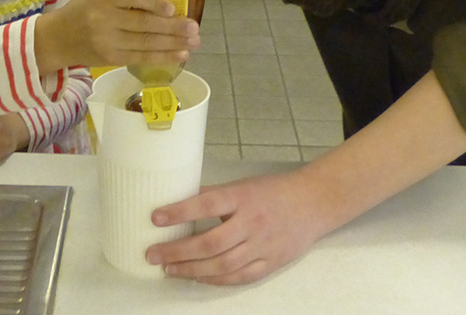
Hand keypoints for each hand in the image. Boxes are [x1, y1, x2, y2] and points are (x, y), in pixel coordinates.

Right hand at [34, 0, 200, 73]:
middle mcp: (105, 20)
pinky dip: (162, 57)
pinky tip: (180, 55)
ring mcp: (108, 42)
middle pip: (144, 24)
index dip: (154, 2)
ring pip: (146, 43)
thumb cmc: (80, 10)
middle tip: (195, 27)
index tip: (173, 7)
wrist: (54, 40)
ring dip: (174, 44)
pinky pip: (141, 58)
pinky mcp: (111, 59)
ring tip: (194, 42)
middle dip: (173, 27)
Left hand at [145, 171, 325, 284]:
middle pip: (210, 242)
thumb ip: (216, 194)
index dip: (180, 212)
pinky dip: (215, 280)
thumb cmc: (274, 190)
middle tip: (152, 254)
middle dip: (177, 251)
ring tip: (168, 269)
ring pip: (221, 265)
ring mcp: (262, 246)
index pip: (207, 203)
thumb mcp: (244, 184)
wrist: (313, 203)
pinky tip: (197, 277)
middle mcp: (252, 222)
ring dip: (190, 269)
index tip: (155, 217)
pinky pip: (238, 277)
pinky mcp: (270, 264)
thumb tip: (181, 200)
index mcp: (244, 196)